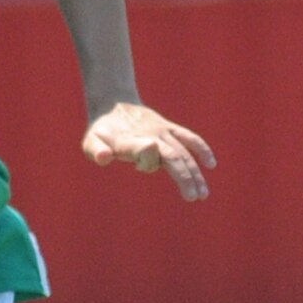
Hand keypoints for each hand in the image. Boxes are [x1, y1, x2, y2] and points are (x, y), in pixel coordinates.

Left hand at [82, 102, 215, 201]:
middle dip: (184, 176)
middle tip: (192, 197)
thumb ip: (96, 150)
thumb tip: (105, 158)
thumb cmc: (101, 132)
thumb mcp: (91, 142)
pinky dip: (201, 148)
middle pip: (172, 156)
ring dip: (195, 172)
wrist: (114, 105)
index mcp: (130, 142)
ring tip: (202, 194)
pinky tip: (211, 164)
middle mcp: (151, 136)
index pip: (142, 149)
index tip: (149, 167)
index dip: (147, 156)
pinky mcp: (170, 129)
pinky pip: (189, 138)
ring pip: (184, 153)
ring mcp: (163, 132)